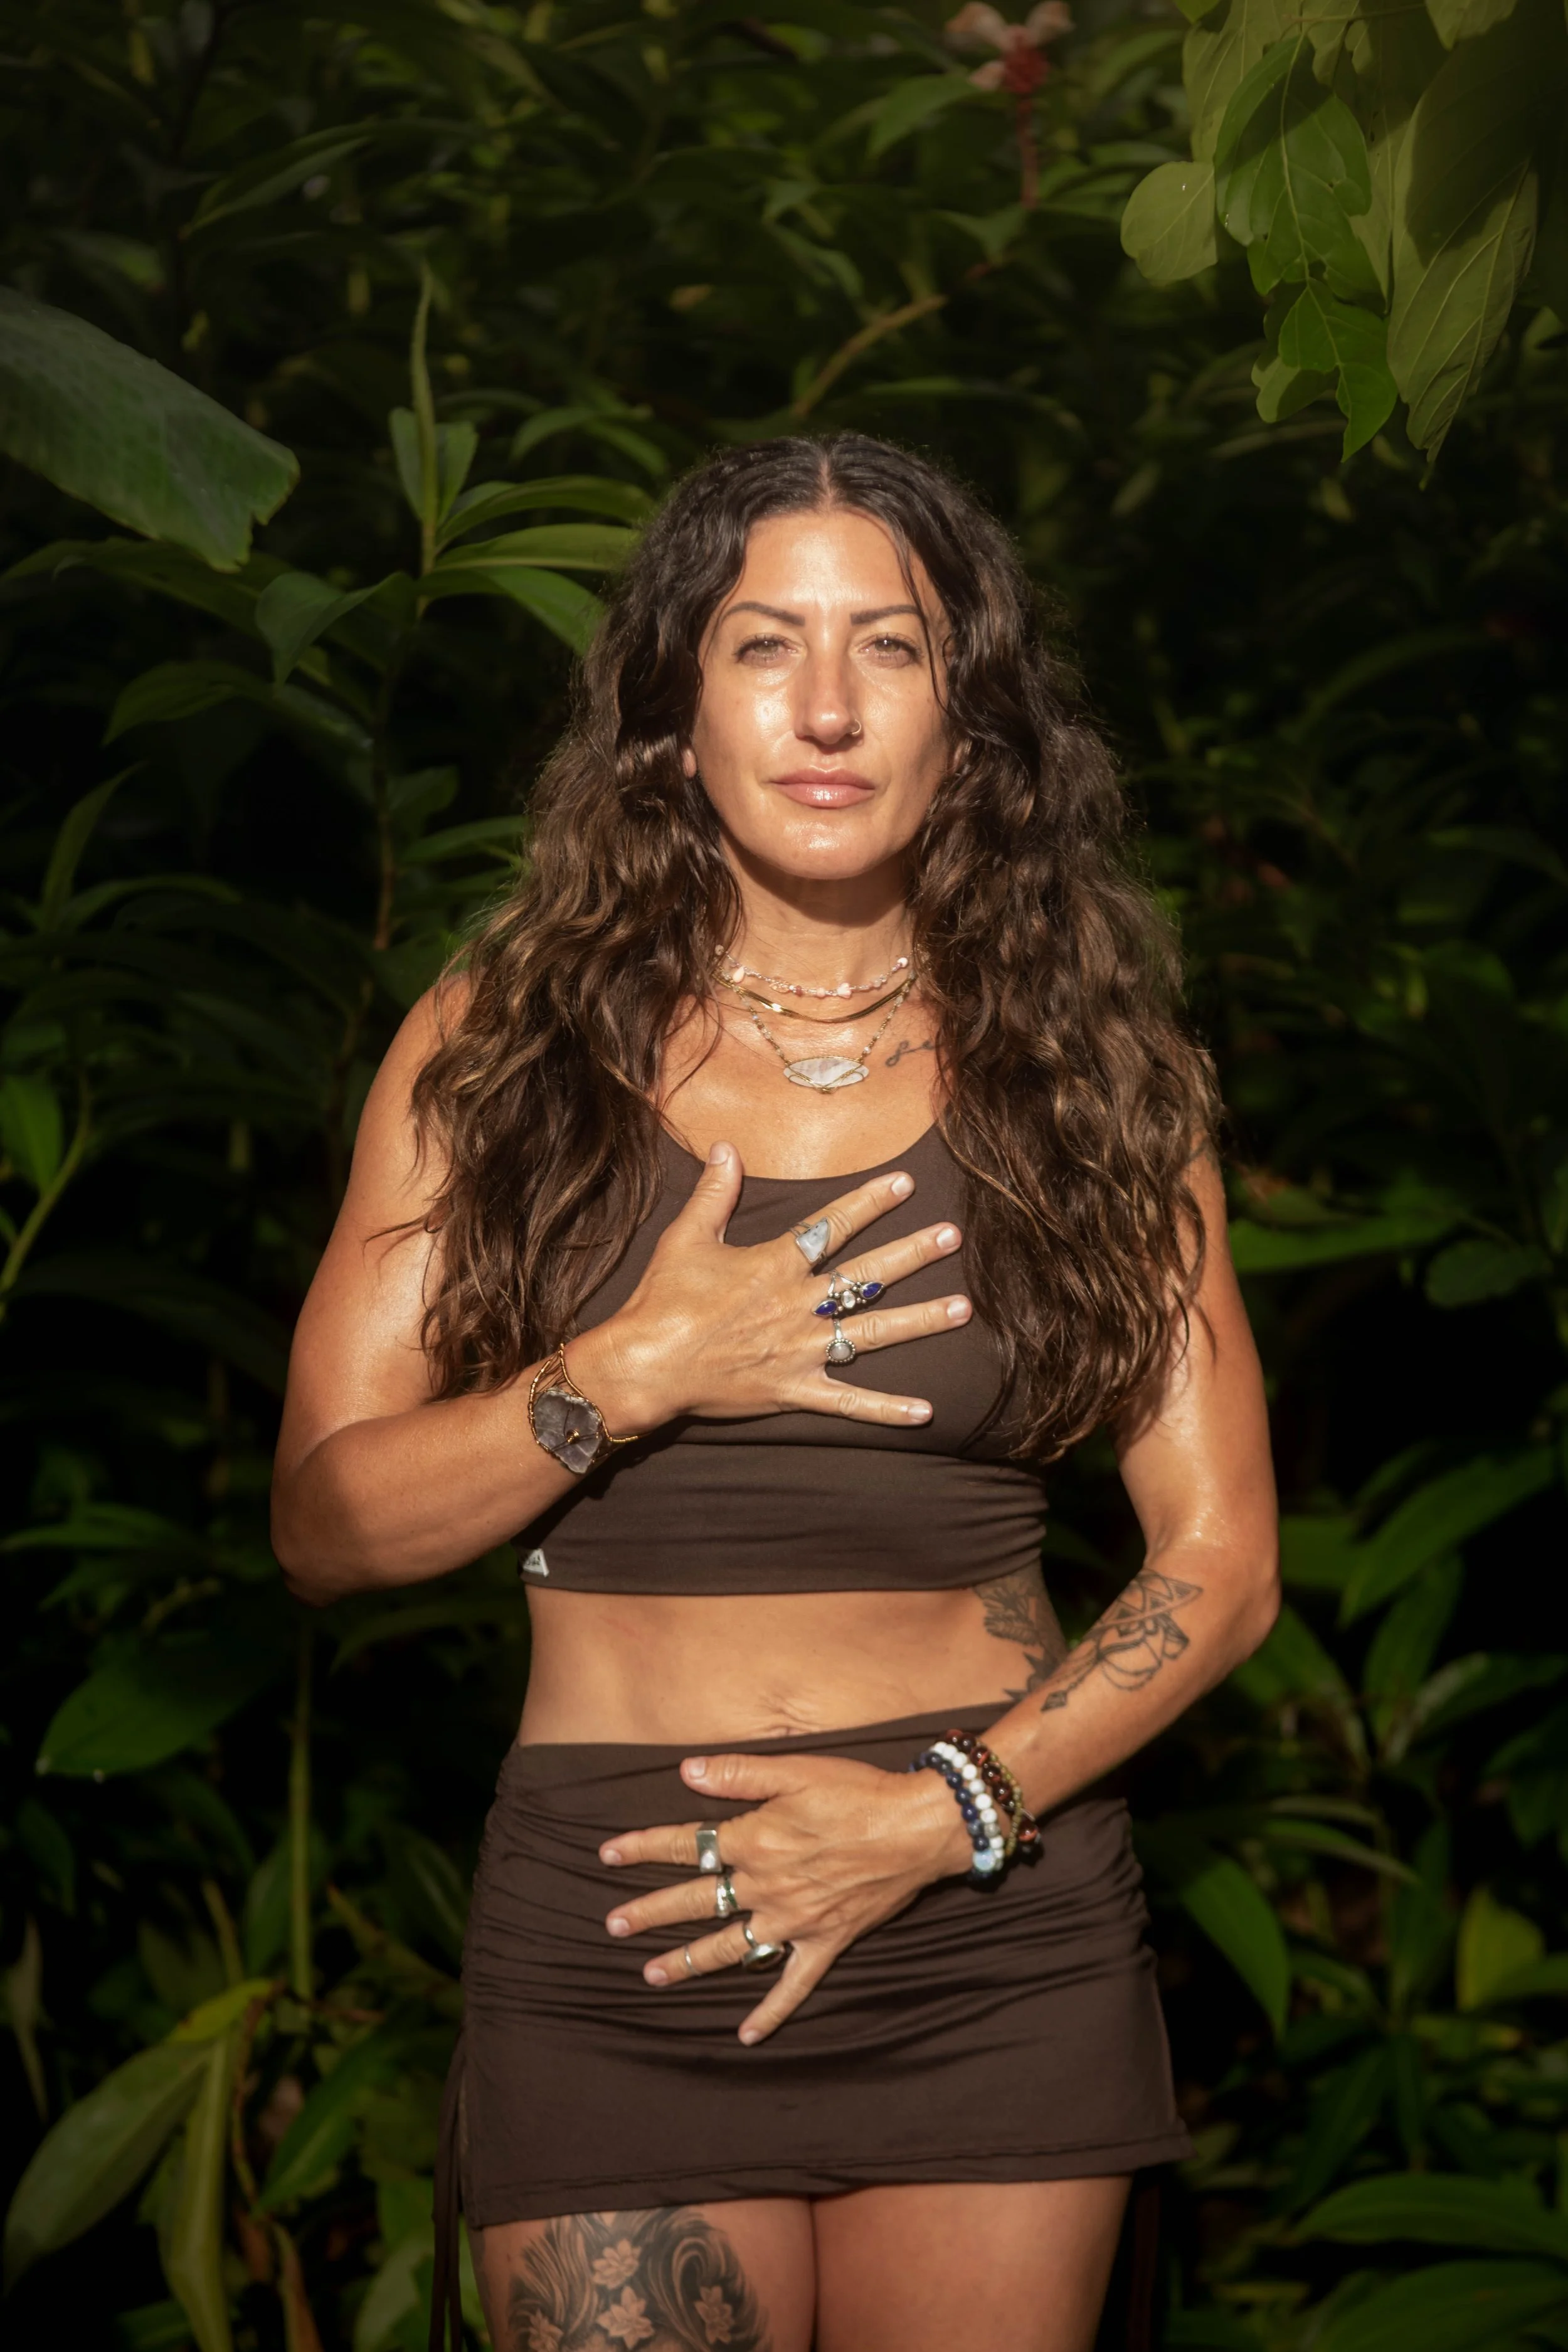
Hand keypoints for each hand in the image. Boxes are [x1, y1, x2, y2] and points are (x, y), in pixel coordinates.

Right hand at [570, 1142, 969, 1432]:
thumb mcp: (686, 1238)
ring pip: (872, 1332)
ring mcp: (801, 1350)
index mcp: (775, 1265)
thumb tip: (727, 1148)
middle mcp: (798, 1304)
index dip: (871, 1202)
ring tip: (963, 1308)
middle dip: (913, 1254)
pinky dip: (887, 1408)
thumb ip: (714, 1193)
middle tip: (953, 1238)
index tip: (906, 1184)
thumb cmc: (663, 1300)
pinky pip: (849, 1401)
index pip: (834, 1225)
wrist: (646, 1366)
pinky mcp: (795, 1390)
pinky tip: (926, 1410)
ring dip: (920, 1321)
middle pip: (867, 1275)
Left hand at [598, 1750, 973, 2042]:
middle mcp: (766, 1885)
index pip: (685, 1843)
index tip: (606, 1854)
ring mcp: (793, 1920)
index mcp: (754, 1839)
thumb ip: (738, 1774)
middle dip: (649, 1912)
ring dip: (688, 1962)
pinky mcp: (825, 1942)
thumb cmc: (858, 1792)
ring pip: (730, 1948)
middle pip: (696, 1901)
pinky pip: (791, 1986)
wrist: (920, 1827)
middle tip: (612, 1926)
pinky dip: (768, 2012)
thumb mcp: (796, 1770)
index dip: (643, 1847)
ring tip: (652, 1975)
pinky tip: (745, 2035)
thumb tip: (686, 1771)